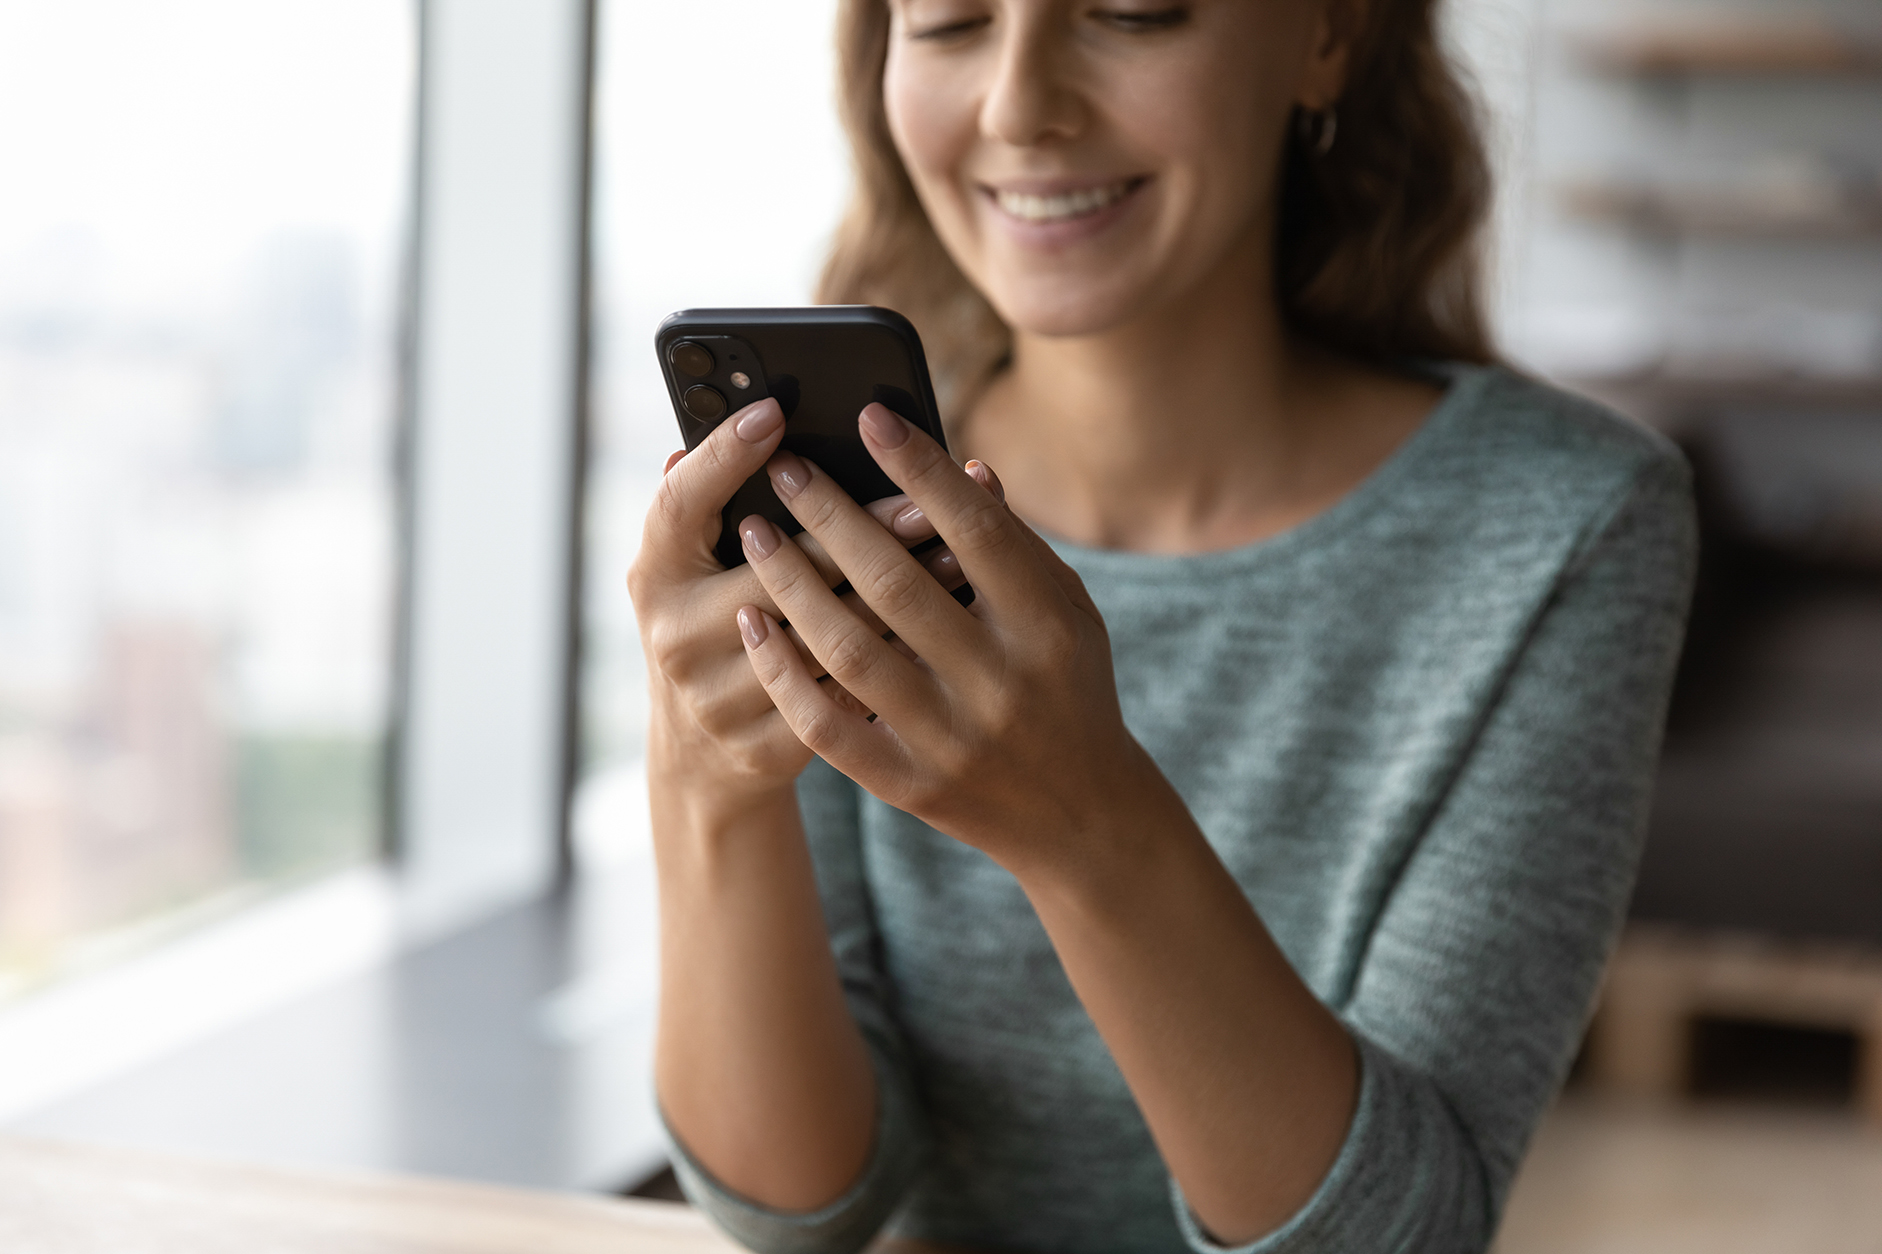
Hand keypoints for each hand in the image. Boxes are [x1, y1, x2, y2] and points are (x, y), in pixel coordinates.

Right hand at [626, 398, 965, 806]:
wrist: (703, 758)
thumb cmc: (719, 624)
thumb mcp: (702, 566)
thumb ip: (725, 501)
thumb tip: (763, 419)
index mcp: (655, 573)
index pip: (680, 501)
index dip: (722, 455)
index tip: (774, 411)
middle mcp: (675, 635)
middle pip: (775, 571)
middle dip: (858, 532)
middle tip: (925, 504)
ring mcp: (716, 697)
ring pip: (825, 638)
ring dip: (899, 600)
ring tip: (959, 562)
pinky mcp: (762, 748)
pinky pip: (845, 697)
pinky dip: (901, 660)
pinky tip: (948, 631)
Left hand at [734, 403, 1157, 874]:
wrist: (1078, 814)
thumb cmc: (1066, 684)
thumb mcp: (1065, 610)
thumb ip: (1012, 544)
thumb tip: (960, 467)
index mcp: (1046, 626)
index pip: (973, 530)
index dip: (919, 469)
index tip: (869, 418)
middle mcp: (1000, 683)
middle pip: (895, 582)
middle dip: (830, 514)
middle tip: (786, 467)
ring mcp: (950, 739)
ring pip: (849, 648)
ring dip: (791, 582)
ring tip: (755, 531)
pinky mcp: (907, 783)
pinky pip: (825, 721)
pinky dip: (783, 668)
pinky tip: (754, 621)